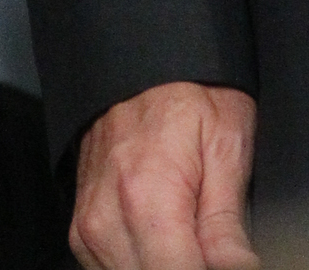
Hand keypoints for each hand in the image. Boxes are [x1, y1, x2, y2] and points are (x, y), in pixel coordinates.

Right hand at [72, 84, 257, 269]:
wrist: (138, 59)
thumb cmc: (188, 92)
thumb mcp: (226, 147)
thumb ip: (228, 227)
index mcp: (147, 199)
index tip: (223, 258)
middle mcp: (107, 218)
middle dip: (187, 266)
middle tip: (213, 247)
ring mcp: (88, 226)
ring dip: (164, 266)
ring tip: (191, 242)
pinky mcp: (81, 230)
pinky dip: (142, 264)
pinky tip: (166, 246)